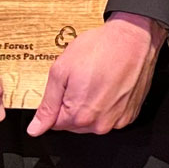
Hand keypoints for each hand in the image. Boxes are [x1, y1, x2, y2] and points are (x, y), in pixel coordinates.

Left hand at [29, 14, 165, 136]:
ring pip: (93, 121)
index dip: (57, 102)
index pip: (55, 124)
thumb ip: (47, 105)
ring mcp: (117, 121)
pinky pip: (111, 117)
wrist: (132, 38)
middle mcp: (99, 124)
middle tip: (82, 80)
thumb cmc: (100, 48)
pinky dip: (108, 105)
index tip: (66, 86)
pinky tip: (110, 86)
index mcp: (79, 115)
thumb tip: (36, 129)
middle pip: (74, 124)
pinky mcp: (130, 114)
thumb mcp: (61, 71)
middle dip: (73, 105)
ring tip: (97, 81)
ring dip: (91, 106)